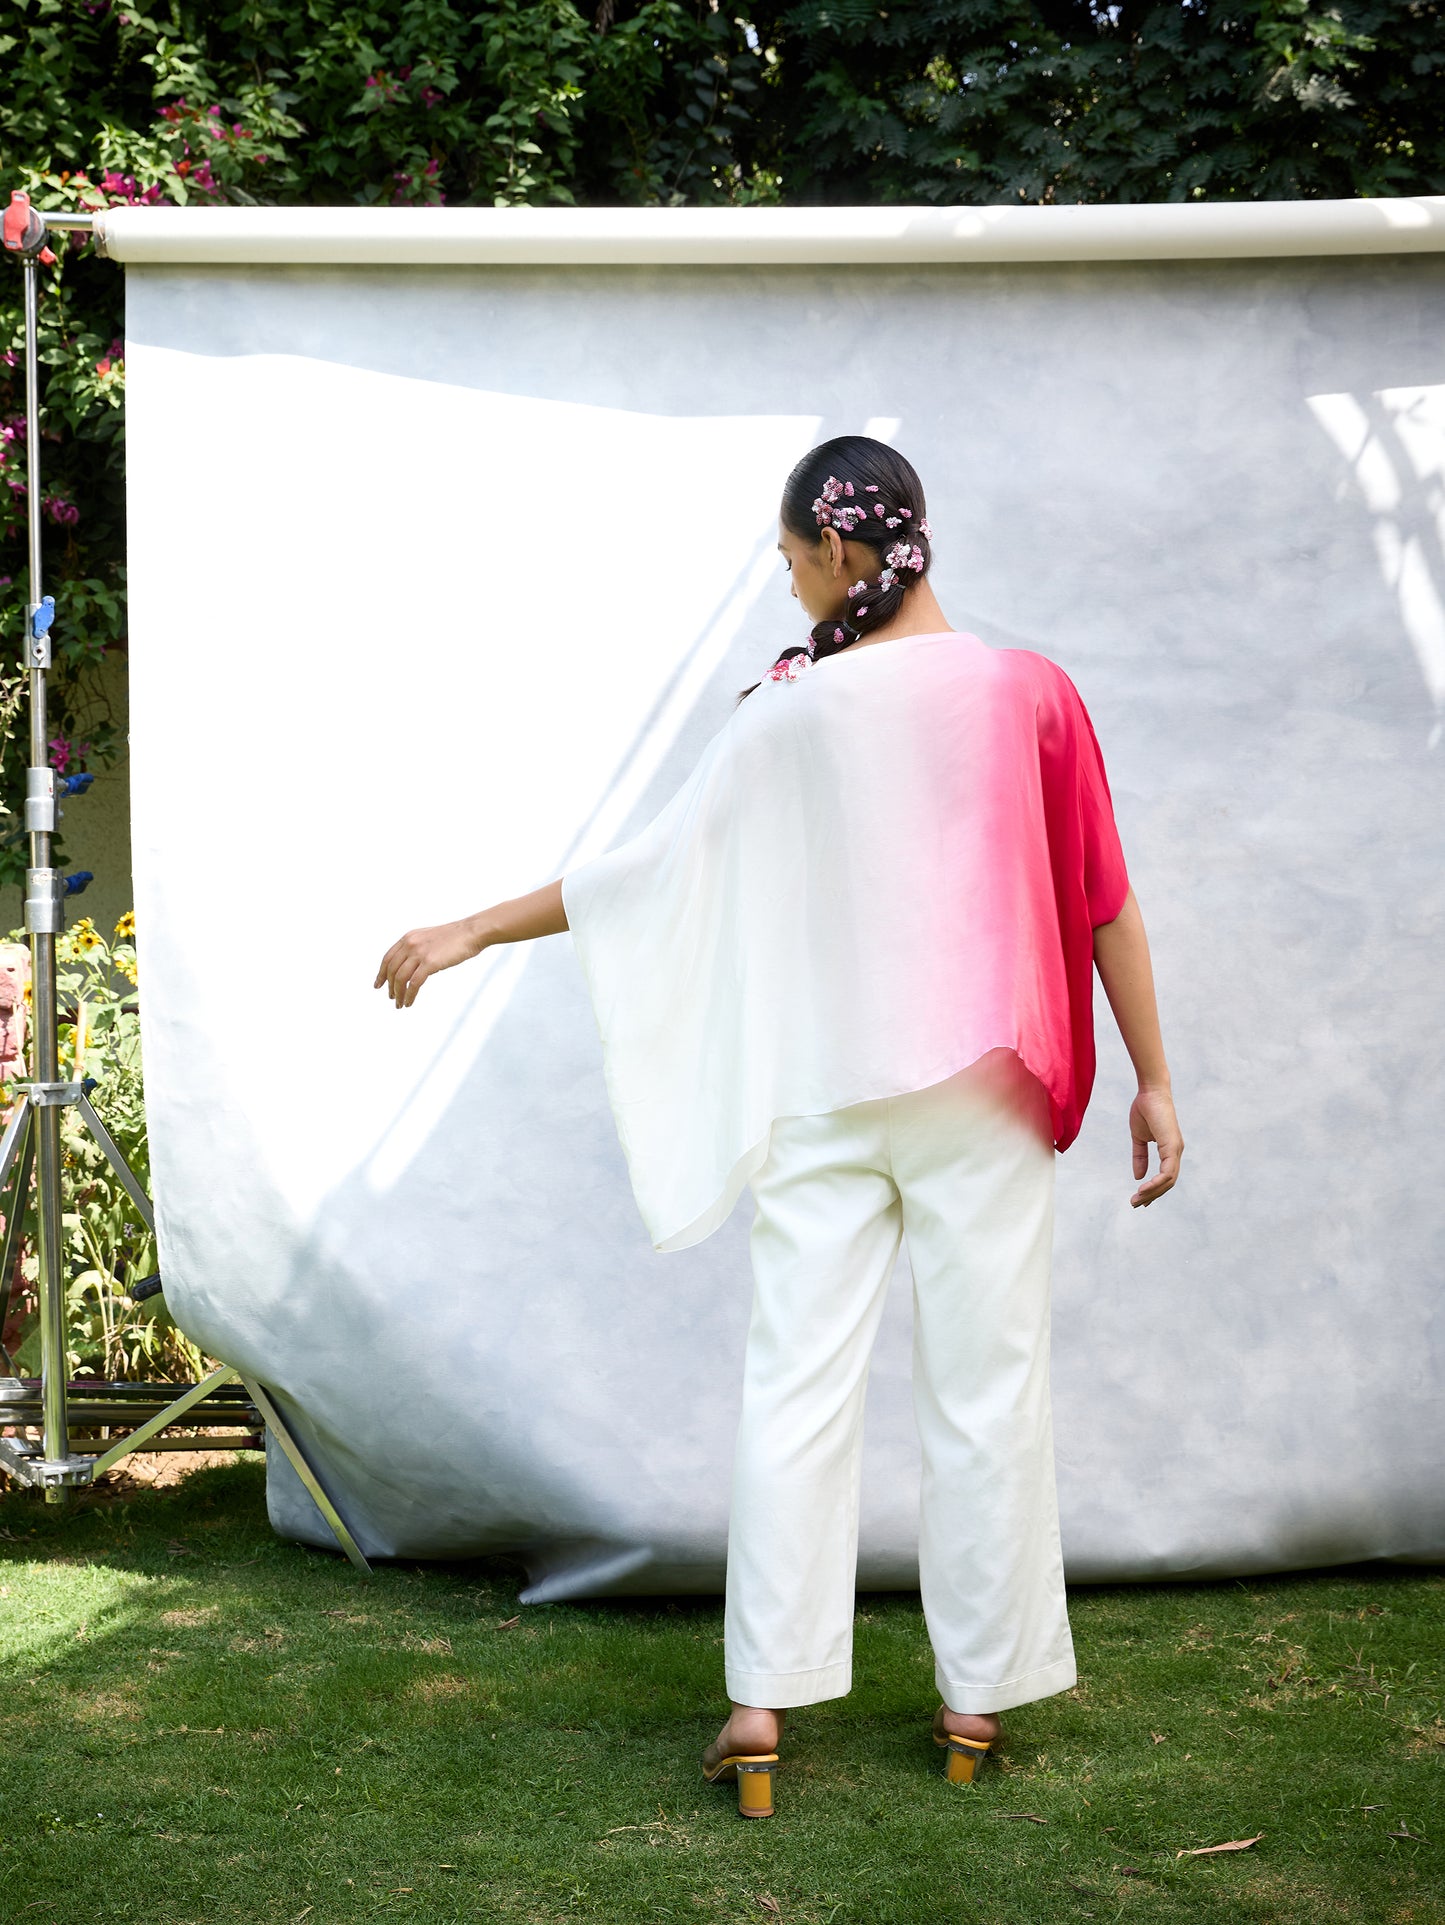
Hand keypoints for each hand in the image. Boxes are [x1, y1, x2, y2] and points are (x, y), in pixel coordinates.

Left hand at [374, 918, 482, 1007]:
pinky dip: (409, 995)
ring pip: (400, 978)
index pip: (388, 958)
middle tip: (392, 998)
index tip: (378, 984)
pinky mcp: (430, 962)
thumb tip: (411, 966)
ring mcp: (419, 953)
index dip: (381, 973)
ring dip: (398, 994)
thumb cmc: (455, 937)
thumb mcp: (429, 938)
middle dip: (389, 986)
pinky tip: (409, 1002)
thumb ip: (417, 948)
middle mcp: (410, 944)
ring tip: (400, 1004)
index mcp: (408, 938)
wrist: (471, 932)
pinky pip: (414, 984)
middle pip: (392, 970)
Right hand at [1129, 1085, 1182, 1206]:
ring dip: (1153, 1192)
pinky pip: (1167, 1172)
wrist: (1150, 1092)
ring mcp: (1176, 1149)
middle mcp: (1176, 1152)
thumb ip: (1139, 1156)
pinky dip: (1156, 1182)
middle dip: (1152, 1196)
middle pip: (1168, 1183)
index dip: (1153, 1189)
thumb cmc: (1145, 1109)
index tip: (1139, 1198)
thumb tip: (1138, 1176)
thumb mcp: (1139, 1137)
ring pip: (1169, 1181)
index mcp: (1170, 1150)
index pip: (1165, 1176)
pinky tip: (1144, 1187)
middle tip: (1136, 1204)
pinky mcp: (1172, 1146)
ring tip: (1138, 1199)